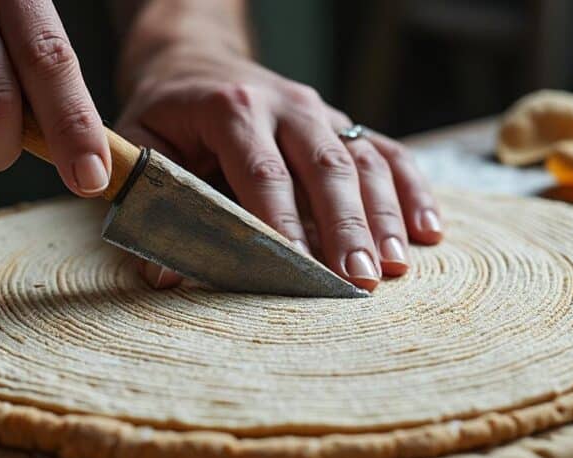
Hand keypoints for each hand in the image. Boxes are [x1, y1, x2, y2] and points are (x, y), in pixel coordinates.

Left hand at [116, 47, 441, 291]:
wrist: (196, 61)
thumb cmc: (168, 116)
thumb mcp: (143, 148)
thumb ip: (151, 205)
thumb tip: (163, 274)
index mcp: (232, 109)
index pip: (263, 172)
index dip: (282, 224)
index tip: (298, 271)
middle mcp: (286, 106)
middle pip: (325, 168)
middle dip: (345, 228)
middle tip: (358, 281)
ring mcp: (323, 113)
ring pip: (363, 162)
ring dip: (384, 216)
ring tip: (396, 267)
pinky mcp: (345, 125)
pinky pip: (389, 154)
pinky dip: (412, 192)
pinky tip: (429, 232)